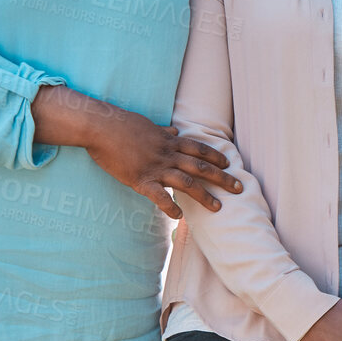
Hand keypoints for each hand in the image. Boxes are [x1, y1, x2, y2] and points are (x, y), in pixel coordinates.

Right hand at [80, 103, 242, 219]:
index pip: (199, 148)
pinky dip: (170, 206)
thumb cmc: (122, 124)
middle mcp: (168, 154)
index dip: (215, 156)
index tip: (229, 163)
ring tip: (218, 207)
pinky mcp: (140, 179)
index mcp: (169, 140)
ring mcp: (155, 167)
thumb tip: (175, 130)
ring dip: (204, 195)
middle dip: (222, 177)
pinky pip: (159, 196)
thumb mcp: (148, 124)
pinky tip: (179, 216)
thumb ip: (163, 130)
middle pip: (201, 166)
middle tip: (239, 186)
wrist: (102, 127)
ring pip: (186, 182)